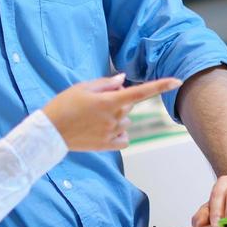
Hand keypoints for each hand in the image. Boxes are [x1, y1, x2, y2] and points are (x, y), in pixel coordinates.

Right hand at [44, 74, 179, 151]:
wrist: (49, 133)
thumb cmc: (63, 105)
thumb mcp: (82, 88)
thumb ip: (106, 83)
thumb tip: (123, 80)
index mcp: (109, 101)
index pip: (140, 92)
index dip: (161, 85)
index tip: (177, 80)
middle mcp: (114, 118)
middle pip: (128, 104)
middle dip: (118, 100)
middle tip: (96, 101)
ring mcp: (112, 133)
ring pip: (126, 120)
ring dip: (116, 117)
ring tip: (93, 117)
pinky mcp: (107, 145)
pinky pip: (124, 137)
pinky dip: (119, 133)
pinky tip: (104, 131)